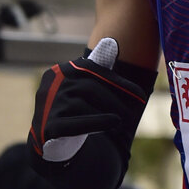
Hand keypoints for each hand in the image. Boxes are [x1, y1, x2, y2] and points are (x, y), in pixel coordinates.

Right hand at [27, 39, 151, 188]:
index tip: (141, 96)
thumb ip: (99, 68)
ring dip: (109, 112)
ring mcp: (47, 105)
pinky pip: (75, 123)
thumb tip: (110, 42)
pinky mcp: (48, 127)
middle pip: (90, 86)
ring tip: (123, 123)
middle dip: (116, 100)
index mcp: (62, 71)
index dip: (120, 84)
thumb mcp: (87, 90)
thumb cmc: (75, 113)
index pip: (95, 71)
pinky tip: (114, 123)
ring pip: (84, 103)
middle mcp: (52, 84)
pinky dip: (98, 122)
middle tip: (134, 115)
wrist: (50, 146)